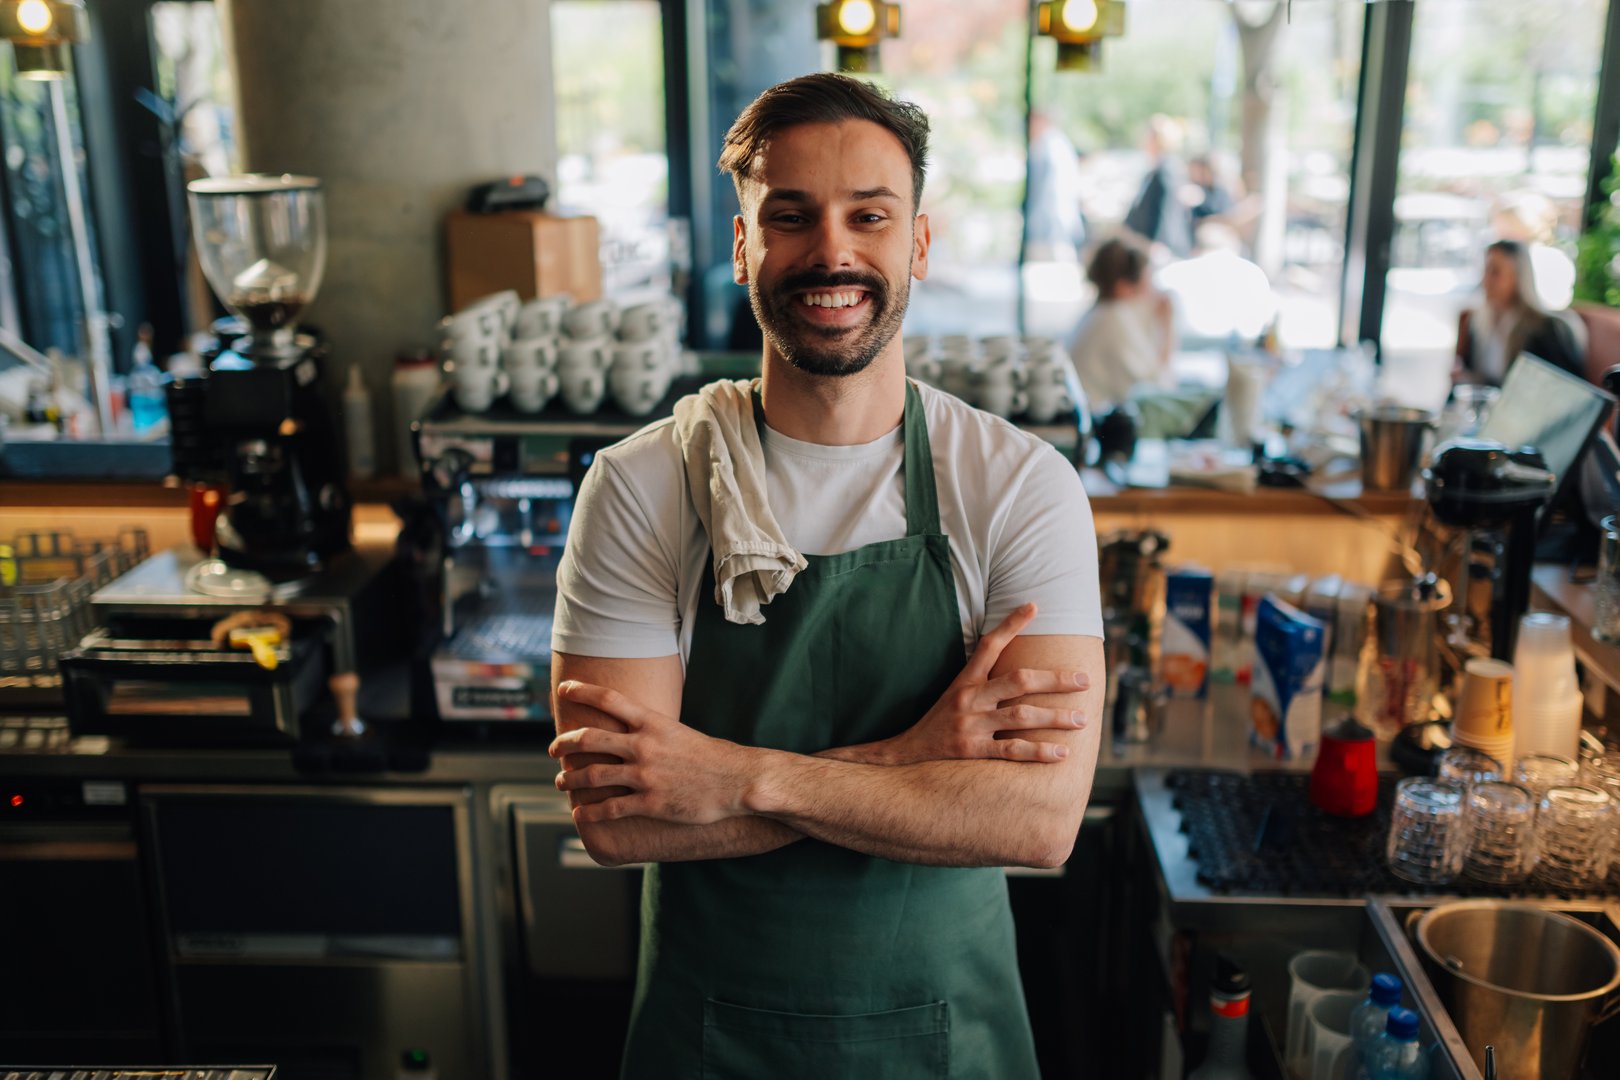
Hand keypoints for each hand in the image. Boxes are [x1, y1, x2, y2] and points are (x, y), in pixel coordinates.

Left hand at [548, 681, 759, 825]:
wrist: (738, 781)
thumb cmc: (714, 757)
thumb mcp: (681, 733)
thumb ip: (654, 731)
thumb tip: (635, 731)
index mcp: (653, 723)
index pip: (608, 700)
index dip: (581, 691)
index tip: (563, 689)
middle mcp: (644, 746)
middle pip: (589, 740)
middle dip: (563, 744)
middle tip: (552, 749)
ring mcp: (645, 775)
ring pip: (592, 777)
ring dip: (570, 781)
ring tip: (561, 783)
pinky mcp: (651, 803)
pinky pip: (610, 809)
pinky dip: (590, 813)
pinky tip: (580, 816)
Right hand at [878, 603, 1087, 765]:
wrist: (907, 753)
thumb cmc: (938, 721)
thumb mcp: (954, 692)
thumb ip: (982, 679)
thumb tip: (1017, 668)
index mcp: (964, 680)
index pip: (989, 644)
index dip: (1011, 624)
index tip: (1034, 606)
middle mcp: (968, 698)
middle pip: (1018, 681)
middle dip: (1055, 679)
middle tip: (1084, 679)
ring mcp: (971, 725)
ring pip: (1021, 716)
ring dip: (1056, 718)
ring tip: (1082, 719)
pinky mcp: (972, 751)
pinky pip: (1012, 751)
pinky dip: (1039, 752)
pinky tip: (1062, 753)